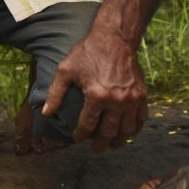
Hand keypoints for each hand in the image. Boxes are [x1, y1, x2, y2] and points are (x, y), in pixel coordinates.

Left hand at [42, 28, 147, 152]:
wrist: (114, 39)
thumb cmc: (87, 53)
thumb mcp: (65, 70)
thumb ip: (55, 93)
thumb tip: (46, 113)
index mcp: (96, 96)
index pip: (87, 125)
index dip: (80, 135)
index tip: (76, 139)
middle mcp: (116, 101)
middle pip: (108, 132)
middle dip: (100, 143)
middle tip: (95, 149)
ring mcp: (131, 99)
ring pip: (127, 129)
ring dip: (119, 140)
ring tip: (112, 145)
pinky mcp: (142, 95)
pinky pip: (141, 119)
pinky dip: (135, 129)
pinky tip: (128, 132)